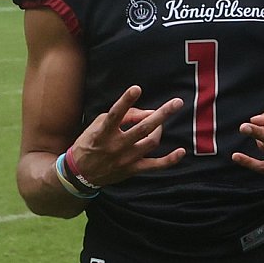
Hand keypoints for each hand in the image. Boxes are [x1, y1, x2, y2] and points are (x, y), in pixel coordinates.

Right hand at [70, 86, 185, 186]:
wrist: (81, 174)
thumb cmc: (90, 143)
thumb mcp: (97, 125)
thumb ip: (122, 116)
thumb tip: (147, 112)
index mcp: (104, 132)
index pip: (115, 114)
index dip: (126, 101)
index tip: (136, 88)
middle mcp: (116, 145)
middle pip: (143, 128)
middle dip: (162, 114)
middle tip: (177, 102)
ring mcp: (126, 159)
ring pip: (151, 142)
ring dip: (159, 130)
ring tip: (158, 124)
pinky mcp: (133, 169)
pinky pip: (156, 165)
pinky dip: (170, 160)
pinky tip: (182, 151)